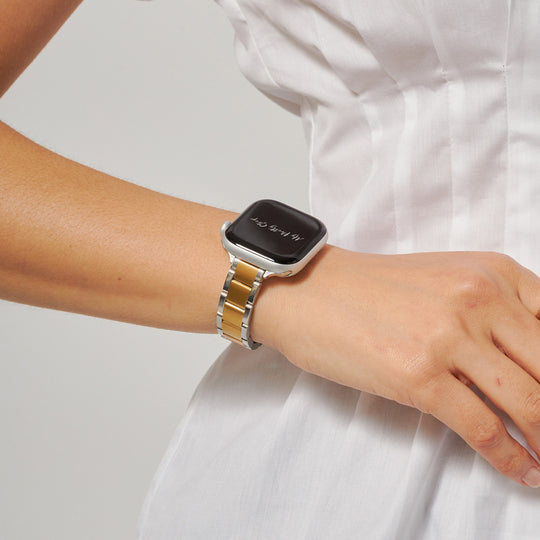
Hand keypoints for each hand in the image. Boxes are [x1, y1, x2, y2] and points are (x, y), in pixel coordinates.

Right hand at [253, 246, 539, 487]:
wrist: (310, 292)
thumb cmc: (369, 289)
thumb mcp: (445, 280)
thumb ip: (494, 310)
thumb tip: (526, 362)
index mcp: (491, 272)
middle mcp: (477, 300)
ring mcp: (448, 338)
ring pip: (530, 402)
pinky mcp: (418, 376)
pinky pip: (484, 428)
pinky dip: (510, 457)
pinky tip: (522, 470)